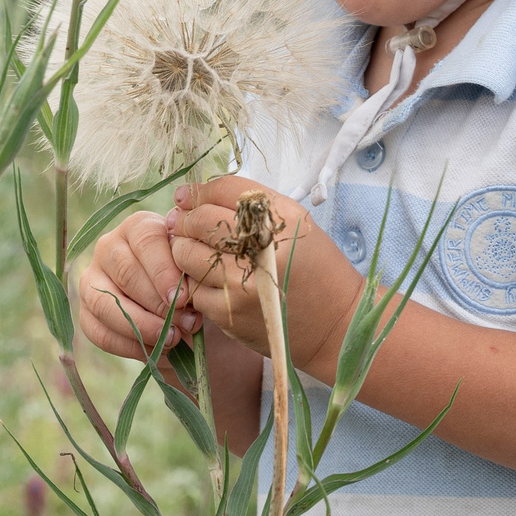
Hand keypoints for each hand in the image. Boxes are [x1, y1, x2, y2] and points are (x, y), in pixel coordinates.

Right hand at [74, 210, 201, 361]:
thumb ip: (190, 279)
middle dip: (156, 303)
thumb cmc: (190, 280)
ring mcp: (92, 279)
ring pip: (105, 303)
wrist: (180, 308)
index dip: (164, 271)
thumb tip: (181, 302)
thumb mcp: (195, 272)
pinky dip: (129, 346)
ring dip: (141, 326)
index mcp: (138, 226)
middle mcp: (109, 247)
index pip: (146, 241)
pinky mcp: (85, 311)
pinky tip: (156, 349)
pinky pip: (99, 331)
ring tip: (172, 339)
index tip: (183, 298)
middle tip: (184, 323)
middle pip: (125, 272)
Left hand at [167, 177, 366, 370]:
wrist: (335, 325)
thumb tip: (199, 199)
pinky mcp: (230, 312)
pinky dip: (191, 279)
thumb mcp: (296, 225)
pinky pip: (192, 287)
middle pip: (201, 221)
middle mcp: (262, 248)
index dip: (198, 192)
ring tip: (187, 247)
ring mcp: (243, 283)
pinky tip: (202, 276)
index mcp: (281, 219)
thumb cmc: (316, 270)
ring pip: (187, 254)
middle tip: (179, 221)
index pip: (224, 190)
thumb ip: (254, 208)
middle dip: (183, 219)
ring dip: (180, 248)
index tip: (185, 197)